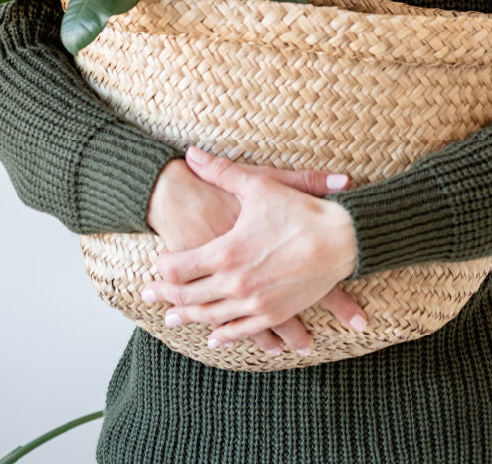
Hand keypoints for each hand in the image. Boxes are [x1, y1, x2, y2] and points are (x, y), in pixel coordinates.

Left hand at [142, 146, 361, 353]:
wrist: (342, 239)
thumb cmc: (300, 210)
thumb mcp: (259, 186)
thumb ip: (222, 171)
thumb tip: (192, 154)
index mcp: (226, 253)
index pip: (178, 268)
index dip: (163, 268)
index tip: (157, 265)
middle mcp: (235, 283)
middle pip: (188, 297)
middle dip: (165, 296)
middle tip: (149, 296)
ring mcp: (254, 302)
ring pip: (211, 317)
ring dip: (189, 317)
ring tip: (172, 317)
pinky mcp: (275, 312)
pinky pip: (242, 330)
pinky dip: (224, 335)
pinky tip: (215, 337)